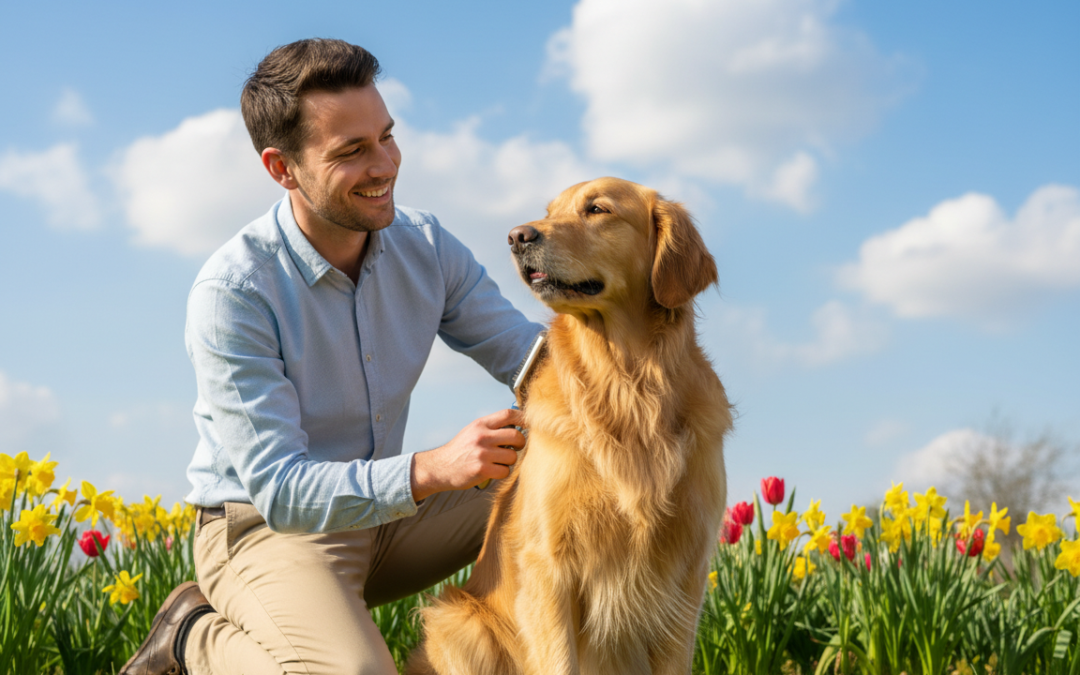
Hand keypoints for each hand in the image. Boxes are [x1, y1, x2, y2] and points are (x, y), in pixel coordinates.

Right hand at [410, 408, 524, 501]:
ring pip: (513, 456)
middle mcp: (482, 437)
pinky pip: (505, 471)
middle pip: (516, 435)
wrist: (441, 467)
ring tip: (499, 461)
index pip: (508, 414)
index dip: (523, 418)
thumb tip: (517, 424)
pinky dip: (502, 473)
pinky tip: (493, 471)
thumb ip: (492, 426)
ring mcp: (482, 453)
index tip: (529, 424)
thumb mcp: (473, 431)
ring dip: (510, 461)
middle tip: (516, 448)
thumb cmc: (460, 450)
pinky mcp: (482, 470)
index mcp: (481, 424)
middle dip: (520, 443)